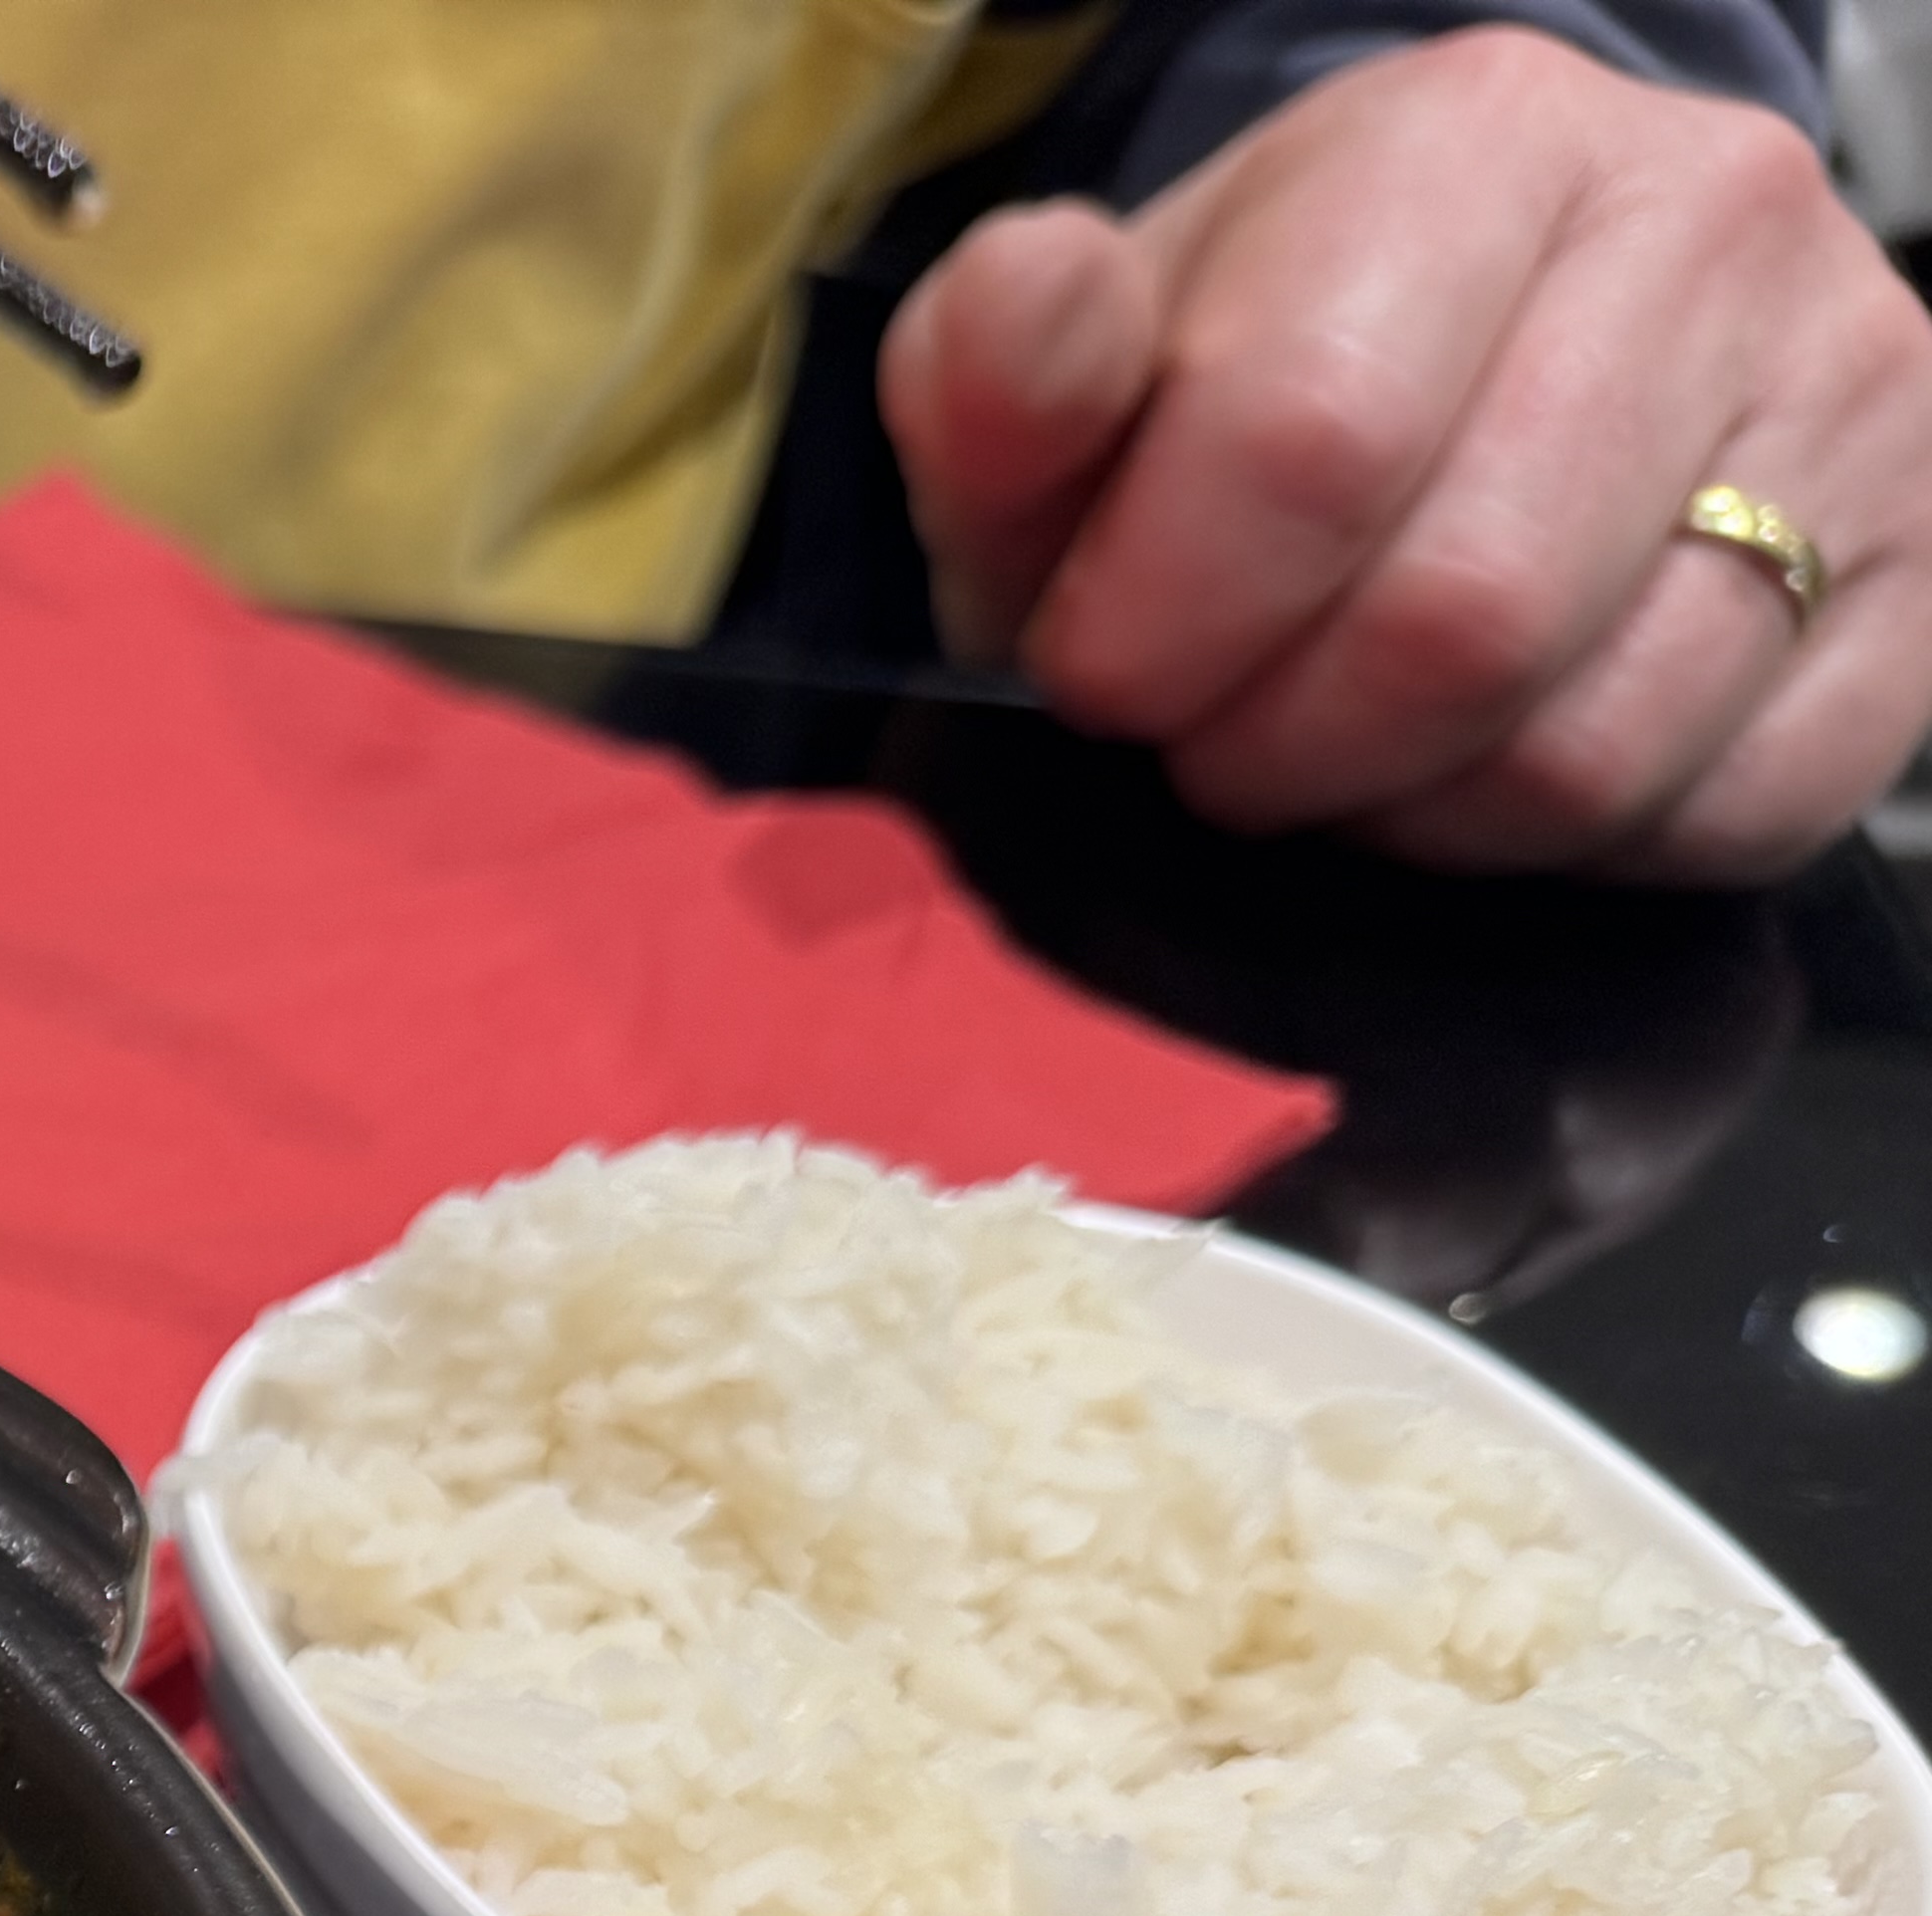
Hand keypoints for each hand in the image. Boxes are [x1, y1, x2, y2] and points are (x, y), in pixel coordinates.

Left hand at [882, 26, 1931, 881]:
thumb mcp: (1085, 370)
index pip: (1307, 441)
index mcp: (1476, 136)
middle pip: (1460, 620)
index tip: (1103, 666)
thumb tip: (1030, 313)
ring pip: (1593, 746)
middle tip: (1224, 728)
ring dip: (1412, 813)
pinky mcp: (1928, 566)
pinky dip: (1574, 847)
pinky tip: (1497, 757)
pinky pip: (1731, 811)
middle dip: (1280, 743)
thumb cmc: (1252, 379)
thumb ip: (1007, 367)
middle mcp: (1708, 220)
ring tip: (1350, 742)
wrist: (1490, 350)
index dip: (1158, 628)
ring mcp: (1855, 387)